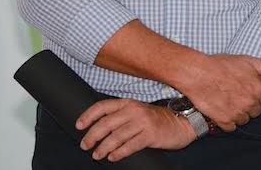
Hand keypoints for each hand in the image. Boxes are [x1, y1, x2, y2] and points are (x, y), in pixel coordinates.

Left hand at [76, 99, 193, 161]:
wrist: (181, 123)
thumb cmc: (157, 120)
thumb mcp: (138, 112)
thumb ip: (120, 116)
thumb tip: (98, 128)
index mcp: (128, 103)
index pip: (102, 106)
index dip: (88, 116)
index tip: (79, 126)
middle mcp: (134, 110)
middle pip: (105, 123)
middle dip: (92, 136)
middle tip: (85, 145)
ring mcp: (143, 122)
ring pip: (115, 136)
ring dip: (103, 147)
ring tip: (97, 155)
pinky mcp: (150, 135)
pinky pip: (130, 146)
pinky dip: (119, 153)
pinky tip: (113, 157)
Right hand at [182, 54, 260, 131]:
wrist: (199, 74)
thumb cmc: (222, 66)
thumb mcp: (248, 61)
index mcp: (258, 90)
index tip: (254, 92)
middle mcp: (250, 104)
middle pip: (257, 111)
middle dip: (251, 104)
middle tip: (239, 95)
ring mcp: (237, 113)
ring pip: (245, 120)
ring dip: (240, 113)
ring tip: (230, 102)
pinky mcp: (224, 121)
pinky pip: (232, 127)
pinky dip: (228, 121)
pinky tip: (223, 110)